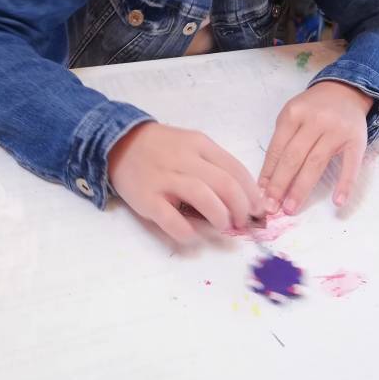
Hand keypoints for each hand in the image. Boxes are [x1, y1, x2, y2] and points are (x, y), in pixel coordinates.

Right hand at [108, 121, 263, 244]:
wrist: (120, 143)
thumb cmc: (162, 148)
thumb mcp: (191, 145)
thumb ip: (214, 165)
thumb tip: (243, 196)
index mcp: (200, 144)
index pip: (236, 169)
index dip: (252, 193)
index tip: (258, 209)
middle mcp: (185, 159)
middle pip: (225, 184)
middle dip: (241, 208)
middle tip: (243, 222)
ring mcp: (165, 178)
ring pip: (203, 198)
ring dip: (220, 217)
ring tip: (224, 226)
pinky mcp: (147, 198)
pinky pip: (172, 220)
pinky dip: (188, 232)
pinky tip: (194, 236)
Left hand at [259, 81, 371, 213]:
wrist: (345, 91)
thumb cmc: (313, 109)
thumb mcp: (292, 116)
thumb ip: (281, 143)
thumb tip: (267, 181)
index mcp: (293, 113)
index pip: (277, 149)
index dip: (268, 174)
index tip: (260, 195)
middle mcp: (315, 120)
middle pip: (293, 157)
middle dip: (280, 184)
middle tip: (272, 208)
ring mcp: (337, 130)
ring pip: (316, 163)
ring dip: (302, 189)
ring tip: (291, 208)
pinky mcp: (357, 139)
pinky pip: (350, 165)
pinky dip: (344, 184)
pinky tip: (337, 202)